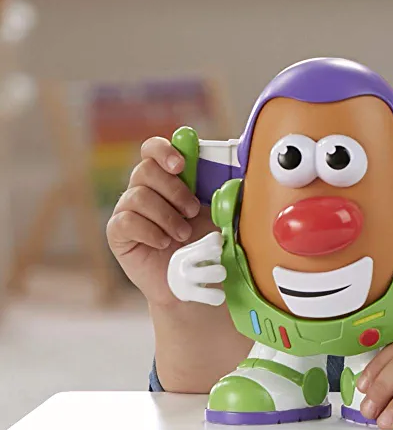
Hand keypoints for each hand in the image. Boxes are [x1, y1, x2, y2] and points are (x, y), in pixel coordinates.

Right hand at [106, 136, 216, 305]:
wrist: (190, 280)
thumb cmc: (205, 243)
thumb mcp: (219, 213)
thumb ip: (222, 190)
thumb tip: (238, 174)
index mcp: (167, 178)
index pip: (153, 149)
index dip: (164, 151)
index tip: (181, 165)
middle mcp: (144, 189)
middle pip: (145, 169)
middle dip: (174, 189)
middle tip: (192, 211)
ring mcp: (128, 210)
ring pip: (137, 196)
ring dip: (166, 215)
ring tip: (183, 233)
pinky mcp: (117, 232)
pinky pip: (126, 221)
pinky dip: (149, 231)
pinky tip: (162, 242)